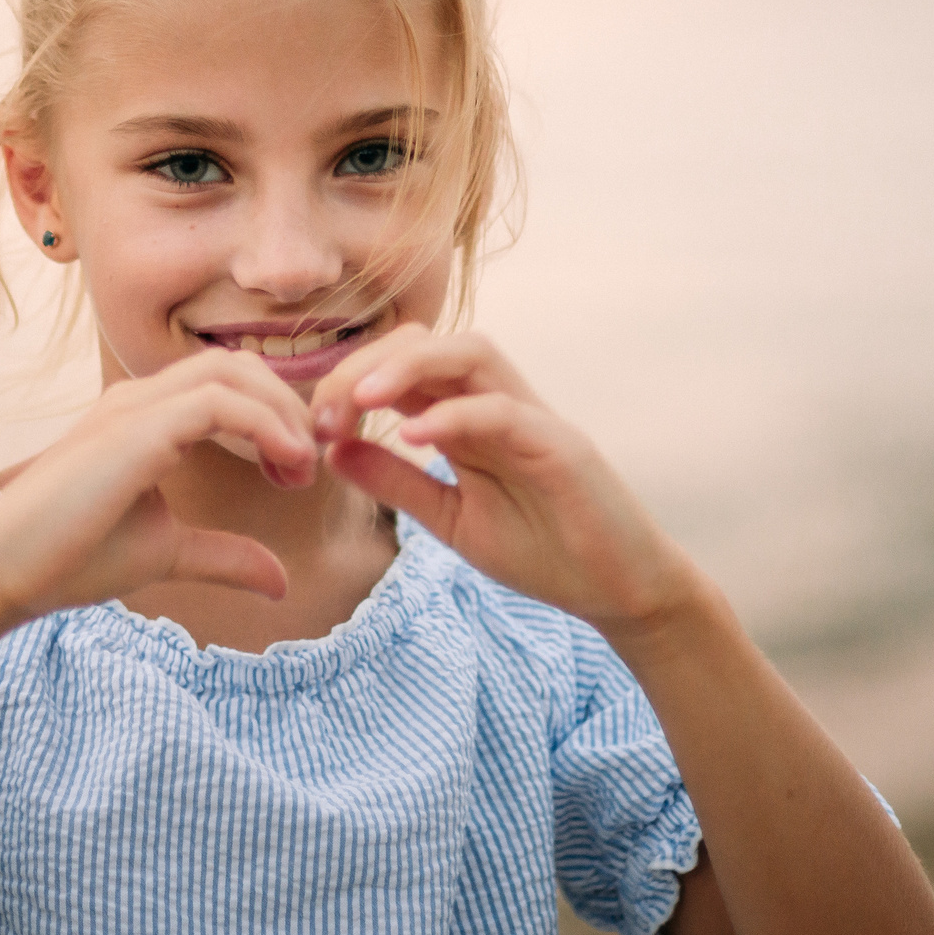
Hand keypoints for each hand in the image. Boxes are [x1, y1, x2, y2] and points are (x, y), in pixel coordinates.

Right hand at [0, 349, 317, 623]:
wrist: (4, 571)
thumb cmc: (71, 557)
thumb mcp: (167, 554)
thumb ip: (225, 556)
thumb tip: (282, 582)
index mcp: (144, 415)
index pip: (227, 383)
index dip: (276, 416)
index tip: (297, 473)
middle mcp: (139, 398)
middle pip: (237, 367)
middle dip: (287, 407)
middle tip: (307, 467)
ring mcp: (134, 407)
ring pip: (231, 373)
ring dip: (281, 412)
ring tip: (299, 466)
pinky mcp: (134, 429)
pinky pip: (218, 404)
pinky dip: (264, 426)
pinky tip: (283, 465)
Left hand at [309, 325, 696, 632]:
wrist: (618, 592)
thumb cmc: (542, 551)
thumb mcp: (451, 519)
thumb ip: (397, 483)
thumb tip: (333, 452)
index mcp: (468, 417)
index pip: (404, 367)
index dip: (351, 382)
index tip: (315, 426)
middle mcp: (499, 402)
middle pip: (429, 342)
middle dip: (368, 365)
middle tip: (326, 412)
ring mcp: (532, 417)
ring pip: (470, 353)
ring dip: (407, 368)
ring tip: (359, 400)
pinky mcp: (562, 445)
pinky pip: (504, 411)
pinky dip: (455, 415)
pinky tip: (413, 437)